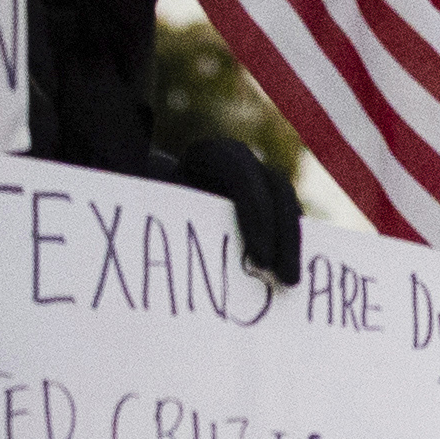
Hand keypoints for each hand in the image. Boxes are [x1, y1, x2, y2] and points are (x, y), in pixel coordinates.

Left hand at [160, 135, 302, 281]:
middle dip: (284, 235)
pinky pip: (288, 223)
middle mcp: (240, 162)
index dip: (256, 213)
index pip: (242, 173)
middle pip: (276, 189)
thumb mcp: (149, 207)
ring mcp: (257, 180)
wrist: (151, 204)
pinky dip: (291, 247)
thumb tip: (167, 255)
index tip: (260, 260)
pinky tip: (287, 276)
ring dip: (292, 245)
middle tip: (285, 278)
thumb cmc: (147, 209)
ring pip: (288, 206)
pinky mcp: (265, 204)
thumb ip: (159, 218)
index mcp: (209, 155)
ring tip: (289, 283)